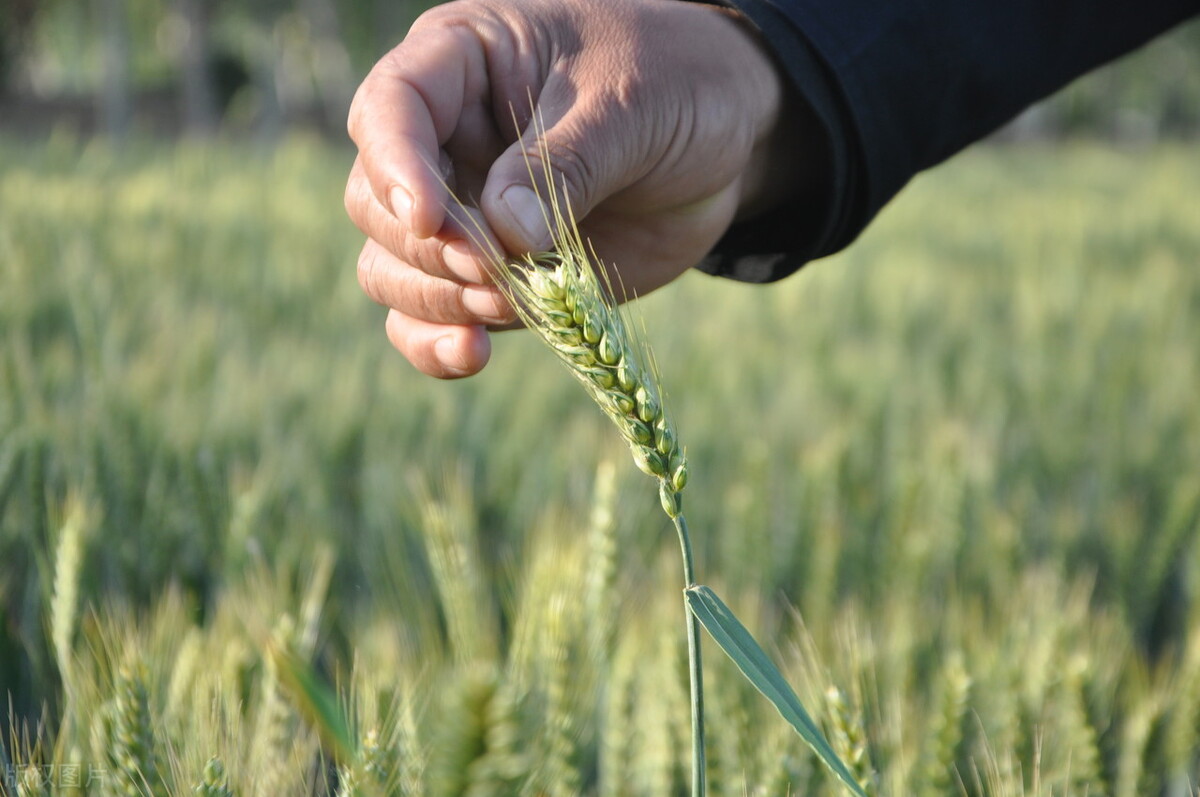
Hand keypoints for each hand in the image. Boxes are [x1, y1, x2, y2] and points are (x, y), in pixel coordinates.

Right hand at [345, 0, 808, 377]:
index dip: (395, 167)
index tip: (430, 219)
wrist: (725, 144)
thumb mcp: (633, 104)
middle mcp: (443, 141)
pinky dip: (437, 344)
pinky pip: (427, 318)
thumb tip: (503, 235)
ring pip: (390, 268)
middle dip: (432, 248)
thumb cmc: (676, 85)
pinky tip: (475, 354)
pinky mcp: (490, 277)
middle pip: (375, 203)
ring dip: (438, 298)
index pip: (389, 108)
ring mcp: (462, 215)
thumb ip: (568, 163)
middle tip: (498, 268)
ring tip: (510, 303)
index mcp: (460, 63)